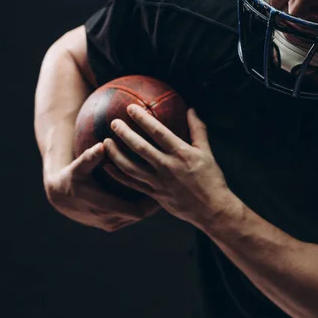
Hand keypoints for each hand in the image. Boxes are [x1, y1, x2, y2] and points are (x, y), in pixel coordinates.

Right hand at [43, 142, 161, 231]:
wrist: (59, 196)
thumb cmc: (70, 178)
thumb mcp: (78, 168)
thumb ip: (89, 158)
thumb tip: (100, 146)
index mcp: (105, 208)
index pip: (138, 210)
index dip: (153, 202)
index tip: (165, 187)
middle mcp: (109, 220)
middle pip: (142, 214)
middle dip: (155, 203)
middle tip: (170, 187)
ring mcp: (110, 224)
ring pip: (137, 217)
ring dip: (149, 206)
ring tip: (164, 189)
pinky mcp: (110, 224)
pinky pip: (130, 217)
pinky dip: (140, 208)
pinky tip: (150, 193)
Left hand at [103, 106, 237, 227]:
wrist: (212, 209)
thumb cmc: (211, 178)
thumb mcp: (207, 152)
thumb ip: (198, 129)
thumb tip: (191, 110)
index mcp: (181, 153)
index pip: (158, 132)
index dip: (143, 119)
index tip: (130, 108)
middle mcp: (167, 166)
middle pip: (140, 147)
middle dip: (124, 133)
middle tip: (113, 122)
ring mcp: (159, 182)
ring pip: (131, 167)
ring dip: (116, 153)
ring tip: (106, 142)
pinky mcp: (155, 194)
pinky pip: (132, 184)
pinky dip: (118, 175)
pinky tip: (108, 167)